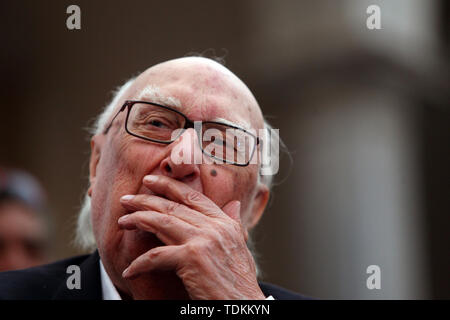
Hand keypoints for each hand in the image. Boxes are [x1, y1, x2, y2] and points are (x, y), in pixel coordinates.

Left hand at [118, 174, 264, 299]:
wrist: (244, 305)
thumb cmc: (240, 282)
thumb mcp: (240, 247)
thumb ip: (233, 224)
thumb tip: (235, 203)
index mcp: (225, 223)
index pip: (193, 197)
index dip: (169, 186)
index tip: (150, 181)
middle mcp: (215, 227)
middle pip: (173, 207)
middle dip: (145, 200)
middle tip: (126, 199)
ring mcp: (203, 241)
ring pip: (162, 223)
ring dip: (138, 220)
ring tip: (122, 221)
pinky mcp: (192, 259)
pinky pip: (156, 256)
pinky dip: (140, 264)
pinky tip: (130, 271)